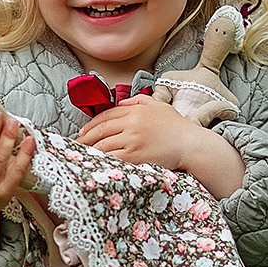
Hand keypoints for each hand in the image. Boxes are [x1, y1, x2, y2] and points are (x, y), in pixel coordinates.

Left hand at [76, 94, 245, 197]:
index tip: (82, 132)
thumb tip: (123, 103)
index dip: (91, 124)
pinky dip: (102, 161)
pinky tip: (95, 164)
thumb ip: (140, 101)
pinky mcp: (136, 156)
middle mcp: (132, 124)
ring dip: (90, 151)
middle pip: (101, 131)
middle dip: (85, 138)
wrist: (192, 145)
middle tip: (75, 146)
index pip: (106, 116)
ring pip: (104, 145)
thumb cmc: (177, 128)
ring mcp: (133, 140)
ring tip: (82, 157)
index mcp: (135, 111)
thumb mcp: (159, 106)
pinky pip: (113, 158)